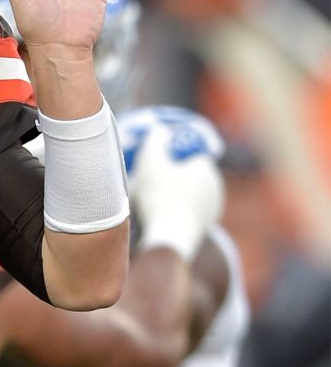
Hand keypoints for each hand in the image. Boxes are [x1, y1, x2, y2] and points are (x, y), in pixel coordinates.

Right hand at [130, 125, 224, 259]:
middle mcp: (216, 188)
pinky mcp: (204, 227)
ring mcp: (212, 209)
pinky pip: (188, 210)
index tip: (155, 160)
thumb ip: (155, 140)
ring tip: (150, 198)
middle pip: (190, 173)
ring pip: (189, 193)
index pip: (190, 154)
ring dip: (174, 192)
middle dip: (172, 173)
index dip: (172, 154)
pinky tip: (159, 214)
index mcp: (207, 168)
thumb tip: (161, 130)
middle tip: (149, 177)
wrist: (169, 235)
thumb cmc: (160, 194)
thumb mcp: (151, 160)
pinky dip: (176, 209)